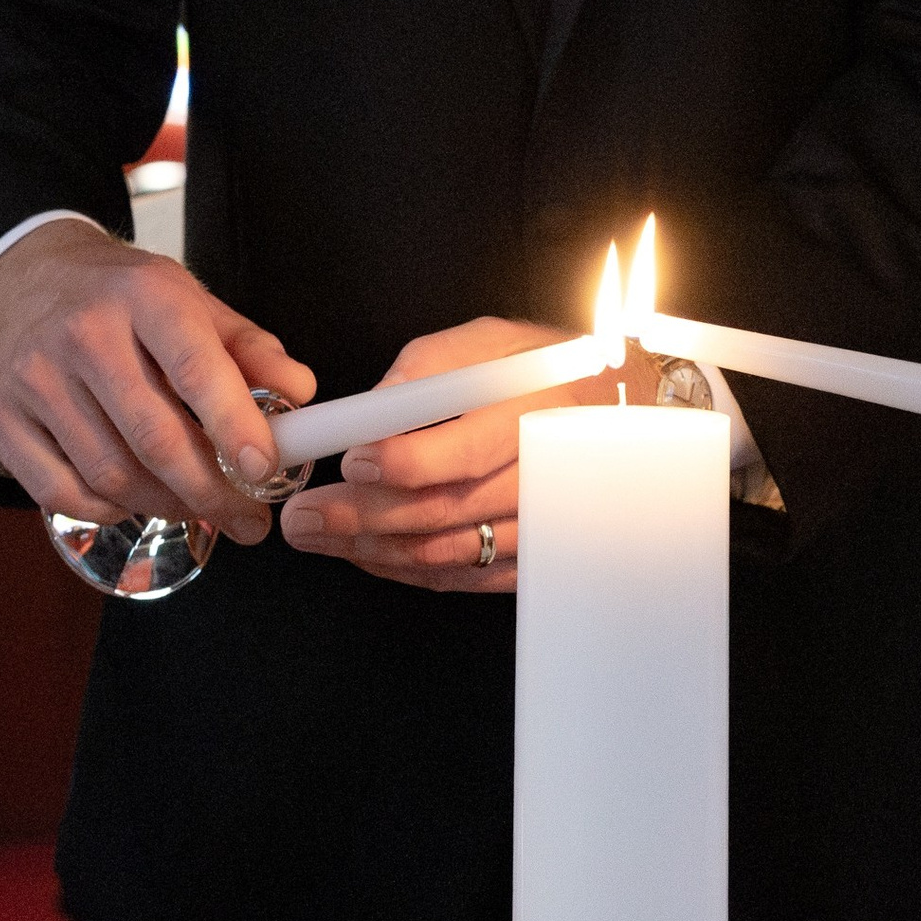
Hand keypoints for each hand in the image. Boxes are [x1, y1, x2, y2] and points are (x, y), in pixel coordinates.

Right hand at [0, 223, 314, 540]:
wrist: (28, 279)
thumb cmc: (124, 298)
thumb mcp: (194, 302)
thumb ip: (251, 349)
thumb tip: (300, 393)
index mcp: (144, 295)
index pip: (196, 370)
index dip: (235, 426)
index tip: (266, 469)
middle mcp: (82, 333)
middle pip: (154, 437)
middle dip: (211, 491)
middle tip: (248, 519)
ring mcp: (34, 377)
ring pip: (110, 473)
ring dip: (167, 506)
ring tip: (201, 509)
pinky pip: (61, 491)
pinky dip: (109, 510)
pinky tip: (137, 501)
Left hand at [278, 318, 620, 592]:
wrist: (618, 414)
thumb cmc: (546, 371)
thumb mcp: (493, 342)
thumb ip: (430, 370)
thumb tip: (369, 411)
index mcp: (535, 412)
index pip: (466, 451)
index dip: (403, 462)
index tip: (350, 461)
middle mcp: (543, 476)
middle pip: (444, 513)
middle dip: (361, 518)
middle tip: (302, 516)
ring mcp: (541, 526)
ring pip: (447, 554)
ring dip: (372, 550)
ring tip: (317, 535)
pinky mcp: (532, 558)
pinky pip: (464, 578)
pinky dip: (408, 571)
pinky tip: (366, 553)